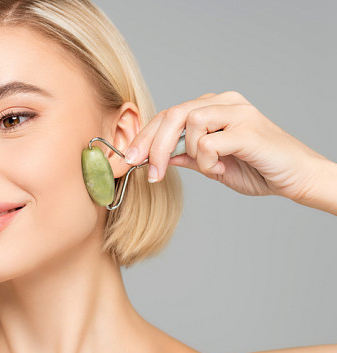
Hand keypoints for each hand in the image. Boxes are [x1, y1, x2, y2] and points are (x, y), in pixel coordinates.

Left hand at [124, 91, 327, 203]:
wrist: (295, 178)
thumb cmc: (257, 169)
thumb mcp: (212, 165)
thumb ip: (187, 156)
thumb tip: (156, 158)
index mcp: (214, 106)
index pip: (169, 115)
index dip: (145, 137)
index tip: (129, 159)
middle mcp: (225, 102)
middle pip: (173, 113)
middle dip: (152, 144)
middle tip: (146, 170)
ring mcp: (238, 111)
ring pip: (190, 122)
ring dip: (190, 152)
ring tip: (211, 167)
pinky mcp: (247, 128)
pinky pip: (209, 142)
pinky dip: (207, 160)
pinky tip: (222, 167)